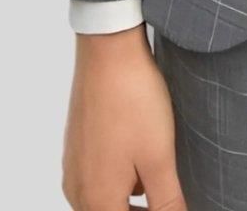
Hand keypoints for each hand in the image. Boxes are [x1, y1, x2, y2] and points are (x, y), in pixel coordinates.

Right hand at [62, 24, 186, 209]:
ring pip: (103, 200)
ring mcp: (74, 167)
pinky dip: (119, 179)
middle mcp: (78, 189)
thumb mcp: (159, 158)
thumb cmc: (133, 101)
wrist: (108, 50)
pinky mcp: (76, 146)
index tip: (172, 203)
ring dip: (131, 198)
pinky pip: (96, 178)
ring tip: (161, 179)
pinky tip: (142, 157)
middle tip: (169, 197)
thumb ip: (167, 202)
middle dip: (140, 209)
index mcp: (96, 199)